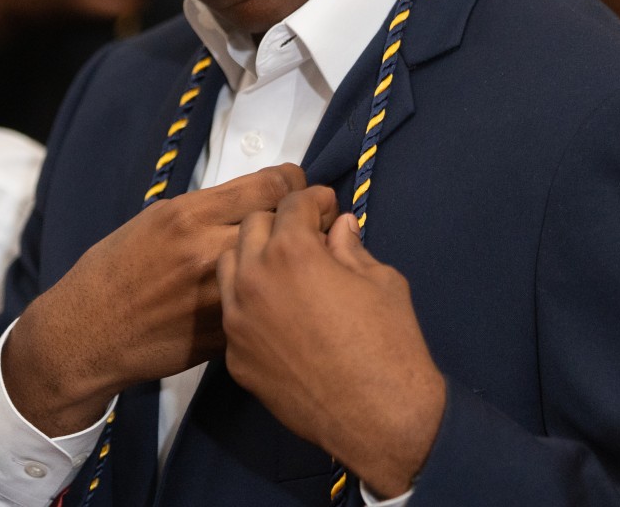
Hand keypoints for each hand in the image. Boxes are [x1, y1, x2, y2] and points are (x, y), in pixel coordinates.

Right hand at [3, 162, 307, 436]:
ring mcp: (218, 296)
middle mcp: (205, 251)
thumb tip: (255, 199)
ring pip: (284, 268)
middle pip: (287, 222)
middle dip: (309, 219)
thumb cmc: (114, 271)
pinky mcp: (224, 333)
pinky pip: (267, 306)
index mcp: (186, 216)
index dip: (296, 183)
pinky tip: (278, 298)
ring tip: (303, 260)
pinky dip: (278, 299)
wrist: (85, 335)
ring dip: (299, 261)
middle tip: (317, 222)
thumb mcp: (153, 221)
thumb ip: (205, 210)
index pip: (269, 185)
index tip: (300, 188)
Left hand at [218, 187, 446, 500]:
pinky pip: (234, 315)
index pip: (291, 204)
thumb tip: (340, 229)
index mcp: (292, 252)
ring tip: (284, 270)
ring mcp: (238, 322)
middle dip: (280, 222)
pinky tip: (279, 315)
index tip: (327, 208)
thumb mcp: (380, 281)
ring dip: (254, 257)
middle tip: (306, 235)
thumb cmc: (390, 345)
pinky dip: (251, 304)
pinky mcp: (235, 358)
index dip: (314, 200)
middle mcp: (254, 280)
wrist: (379, 419)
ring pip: (229, 267)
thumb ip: (352, 248)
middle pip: (251, 226)